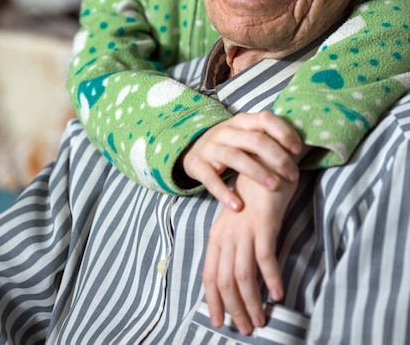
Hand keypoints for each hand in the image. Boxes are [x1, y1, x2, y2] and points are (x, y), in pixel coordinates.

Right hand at [182, 111, 302, 210]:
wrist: (193, 149)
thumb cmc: (231, 145)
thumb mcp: (247, 136)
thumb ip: (269, 138)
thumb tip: (307, 146)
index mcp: (242, 121)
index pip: (265, 119)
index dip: (283, 132)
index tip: (298, 150)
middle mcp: (226, 131)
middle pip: (255, 140)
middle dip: (277, 158)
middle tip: (293, 175)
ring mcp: (211, 147)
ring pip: (235, 157)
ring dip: (256, 172)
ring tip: (274, 187)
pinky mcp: (198, 164)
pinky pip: (211, 179)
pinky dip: (224, 193)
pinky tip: (238, 206)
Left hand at [202, 173, 297, 335]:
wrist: (267, 161)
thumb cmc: (256, 195)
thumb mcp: (240, 221)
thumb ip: (237, 245)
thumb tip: (240, 277)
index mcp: (218, 234)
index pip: (209, 275)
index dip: (213, 301)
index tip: (220, 322)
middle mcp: (226, 234)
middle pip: (223, 280)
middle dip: (234, 309)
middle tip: (247, 328)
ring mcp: (243, 229)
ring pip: (241, 274)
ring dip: (252, 301)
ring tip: (262, 320)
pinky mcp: (263, 223)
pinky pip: (264, 257)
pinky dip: (270, 278)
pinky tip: (278, 294)